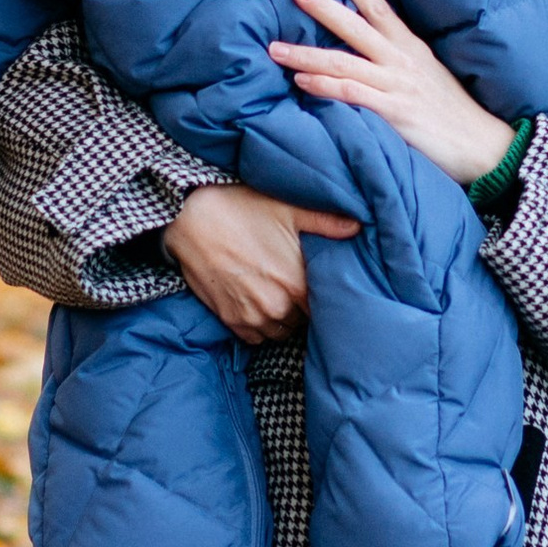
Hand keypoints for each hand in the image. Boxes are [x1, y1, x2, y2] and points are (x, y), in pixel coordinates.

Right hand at [162, 183, 356, 344]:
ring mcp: (252, 316)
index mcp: (297, 284)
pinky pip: (256, 338)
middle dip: (303, 305)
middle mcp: (278, 307)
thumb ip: (325, 222)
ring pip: (281, 331)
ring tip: (277, 295)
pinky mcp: (231, 320)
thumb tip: (357, 227)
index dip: (327, 299)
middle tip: (296, 286)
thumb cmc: (241, 209)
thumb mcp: (287, 209)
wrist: (190, 219)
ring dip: (283, 318)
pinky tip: (258, 302)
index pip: (326, 308)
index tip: (325, 289)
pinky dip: (260, 326)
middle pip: (304, 320)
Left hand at [269, 0, 522, 186]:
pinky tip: (301, 83)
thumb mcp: (429, 75)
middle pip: (356, 27)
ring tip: (275, 49)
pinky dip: (325, 87)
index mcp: (410, 48)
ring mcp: (398, 85)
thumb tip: (371, 52)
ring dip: (306, 54)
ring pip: (344, 61)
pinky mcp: (396, 112)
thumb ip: (400, 62)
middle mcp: (401, 60)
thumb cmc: (454, 113)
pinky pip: (353, 94)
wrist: (484, 145)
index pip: (380, 7)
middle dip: (324, 7)